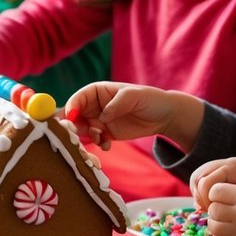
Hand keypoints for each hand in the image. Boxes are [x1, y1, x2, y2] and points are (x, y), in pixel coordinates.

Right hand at [63, 83, 203, 150]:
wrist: (164, 116)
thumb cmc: (149, 99)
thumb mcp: (133, 96)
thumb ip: (116, 104)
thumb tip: (101, 117)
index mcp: (97, 91)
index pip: (78, 98)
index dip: (72, 108)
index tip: (71, 119)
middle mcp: (94, 106)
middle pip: (74, 115)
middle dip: (72, 126)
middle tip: (75, 135)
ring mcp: (98, 120)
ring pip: (81, 130)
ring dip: (84, 137)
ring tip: (99, 139)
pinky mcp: (105, 134)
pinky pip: (93, 140)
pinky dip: (96, 144)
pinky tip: (107, 145)